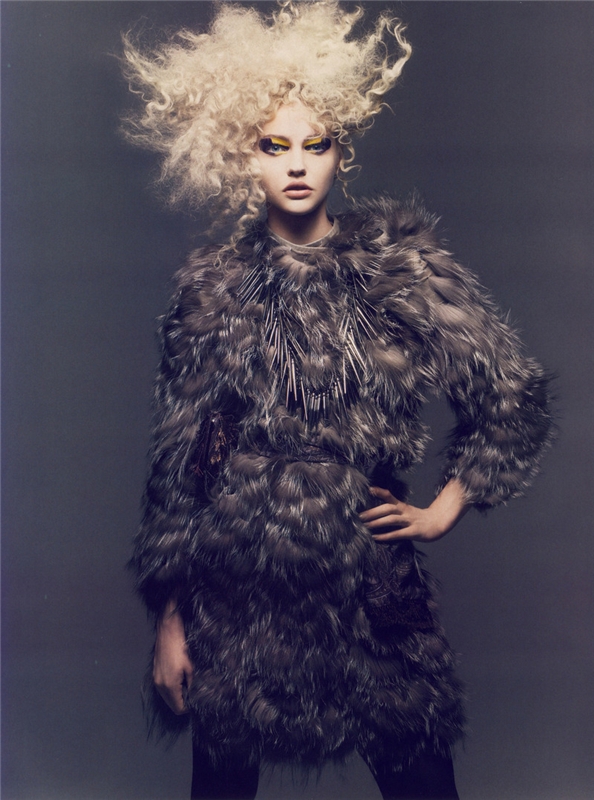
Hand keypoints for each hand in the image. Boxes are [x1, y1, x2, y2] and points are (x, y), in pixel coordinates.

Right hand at [153, 600, 193, 714]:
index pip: (177, 707)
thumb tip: (193, 693)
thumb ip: (190, 683)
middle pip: (170, 705)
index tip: (194, 704)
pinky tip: (178, 682)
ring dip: (175, 697)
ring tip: (186, 689)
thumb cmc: (180, 648)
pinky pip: (162, 689)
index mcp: (170, 685)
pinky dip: (170, 690)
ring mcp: (155, 680)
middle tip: (192, 697)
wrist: (167, 633)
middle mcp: (160, 686)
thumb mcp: (189, 667)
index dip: (187, 708)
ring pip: (166, 698)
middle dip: (181, 703)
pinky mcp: (154, 675)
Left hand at [359, 480, 468, 542]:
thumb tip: (378, 510)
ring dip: (378, 522)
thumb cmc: (419, 519)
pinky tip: (376, 538)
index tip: (370, 489)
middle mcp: (406, 512)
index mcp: (403, 507)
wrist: (439, 524)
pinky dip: (386, 536)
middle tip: (360, 516)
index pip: (391, 497)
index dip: (381, 492)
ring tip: (366, 526)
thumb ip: (394, 510)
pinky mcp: (414, 532)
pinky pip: (398, 534)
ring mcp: (410, 522)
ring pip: (392, 520)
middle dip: (374, 512)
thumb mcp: (407, 511)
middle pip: (388, 509)